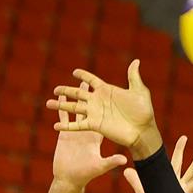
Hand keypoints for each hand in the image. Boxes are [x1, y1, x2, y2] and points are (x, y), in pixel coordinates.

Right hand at [47, 61, 162, 158]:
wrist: (142, 131)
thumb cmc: (143, 112)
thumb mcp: (139, 92)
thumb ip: (133, 77)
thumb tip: (135, 60)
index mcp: (107, 91)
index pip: (91, 81)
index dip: (83, 76)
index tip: (75, 72)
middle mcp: (98, 102)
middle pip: (78, 94)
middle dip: (66, 91)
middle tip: (55, 89)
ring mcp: (95, 114)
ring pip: (74, 108)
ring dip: (61, 105)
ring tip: (49, 103)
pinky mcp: (94, 126)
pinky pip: (77, 125)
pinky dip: (67, 125)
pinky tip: (56, 125)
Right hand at [51, 82, 129, 188]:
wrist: (70, 181)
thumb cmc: (87, 174)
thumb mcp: (100, 166)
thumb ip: (111, 161)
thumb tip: (124, 160)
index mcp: (99, 131)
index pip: (103, 112)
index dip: (104, 100)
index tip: (105, 87)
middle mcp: (88, 129)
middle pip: (88, 107)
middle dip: (85, 93)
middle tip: (82, 79)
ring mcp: (76, 131)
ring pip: (74, 110)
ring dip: (69, 99)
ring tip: (64, 86)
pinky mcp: (65, 134)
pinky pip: (64, 118)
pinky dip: (61, 108)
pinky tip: (58, 98)